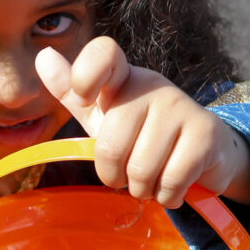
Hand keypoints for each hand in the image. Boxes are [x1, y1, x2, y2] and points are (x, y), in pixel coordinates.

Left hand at [36, 38, 249, 207]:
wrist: (206, 153)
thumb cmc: (143, 135)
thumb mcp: (104, 117)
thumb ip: (72, 93)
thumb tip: (42, 56)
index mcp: (124, 79)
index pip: (104, 53)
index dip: (85, 74)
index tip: (85, 99)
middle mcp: (153, 86)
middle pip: (111, 143)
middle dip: (114, 175)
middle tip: (127, 174)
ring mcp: (182, 106)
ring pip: (141, 169)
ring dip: (143, 189)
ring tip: (153, 180)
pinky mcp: (206, 134)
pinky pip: (170, 181)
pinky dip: (168, 196)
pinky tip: (174, 186)